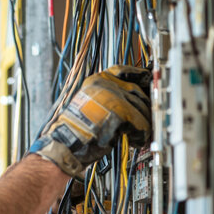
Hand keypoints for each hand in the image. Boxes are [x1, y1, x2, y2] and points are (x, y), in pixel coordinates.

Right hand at [28, 65, 151, 175]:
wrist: (66, 142)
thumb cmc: (76, 130)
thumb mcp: (90, 105)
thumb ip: (108, 98)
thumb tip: (130, 102)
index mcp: (96, 81)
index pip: (123, 71)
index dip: (138, 76)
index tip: (146, 79)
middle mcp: (105, 84)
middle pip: (137, 91)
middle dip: (145, 108)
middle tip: (148, 119)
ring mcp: (113, 96)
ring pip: (142, 107)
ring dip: (144, 124)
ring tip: (138, 135)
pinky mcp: (120, 111)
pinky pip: (141, 122)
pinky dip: (141, 134)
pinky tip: (135, 140)